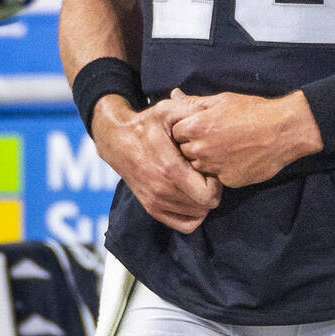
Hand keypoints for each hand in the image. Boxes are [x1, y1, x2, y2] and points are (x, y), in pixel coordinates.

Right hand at [91, 94, 220, 232]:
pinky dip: (193, 214)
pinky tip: (192, 195)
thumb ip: (192, 110)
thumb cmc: (148, 124)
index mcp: (170, 169)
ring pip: (196, 216)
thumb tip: (210, 115)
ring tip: (198, 181)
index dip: (216, 183)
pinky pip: (184, 225)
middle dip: (212, 191)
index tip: (211, 168)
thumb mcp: (169, 109)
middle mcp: (162, 190)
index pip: (207, 195)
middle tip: (207, 174)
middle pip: (204, 206)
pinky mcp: (152, 209)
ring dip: (202, 201)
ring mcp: (156, 202)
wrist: (118, 140)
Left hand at [170, 88, 322, 187]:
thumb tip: (174, 94)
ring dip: (207, 159)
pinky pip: (216, 177)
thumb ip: (194, 102)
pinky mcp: (227, 181)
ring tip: (226, 147)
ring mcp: (213, 167)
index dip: (187, 129)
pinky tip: (236, 158)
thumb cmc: (254, 111)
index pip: (175, 133)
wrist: (284, 131)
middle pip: (184, 151)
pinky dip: (222, 169)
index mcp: (195, 126)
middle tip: (215, 137)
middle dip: (195, 145)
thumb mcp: (222, 100)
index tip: (200, 127)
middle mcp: (200, 149)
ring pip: (198, 167)